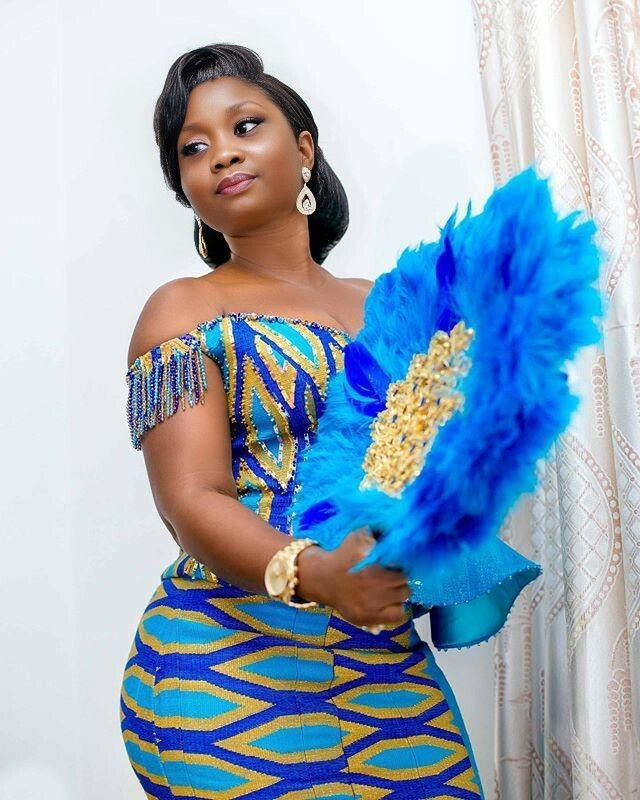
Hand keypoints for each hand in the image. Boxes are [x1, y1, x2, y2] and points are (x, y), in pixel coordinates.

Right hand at [296, 526, 410, 628]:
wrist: (322, 578)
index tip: (394, 560)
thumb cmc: (344, 555)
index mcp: (372, 560)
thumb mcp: (359, 536)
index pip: (402, 562)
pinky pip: (398, 615)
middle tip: (389, 574)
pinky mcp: (369, 618)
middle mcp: (374, 582)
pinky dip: (396, 608)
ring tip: (387, 587)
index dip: (401, 560)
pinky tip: (387, 601)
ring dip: (398, 590)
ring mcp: (372, 602)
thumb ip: (379, 531)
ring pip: (404, 595)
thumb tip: (398, 530)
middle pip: (404, 578)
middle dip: (399, 574)